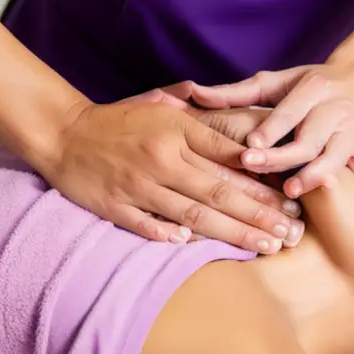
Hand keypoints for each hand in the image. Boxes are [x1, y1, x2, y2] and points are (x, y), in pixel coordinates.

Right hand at [47, 85, 303, 252]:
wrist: (64, 132)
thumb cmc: (120, 121)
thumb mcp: (160, 107)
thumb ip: (198, 117)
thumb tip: (236, 126)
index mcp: (177, 132)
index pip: (228, 159)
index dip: (261, 182)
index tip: (289, 200)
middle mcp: (162, 159)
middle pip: (218, 191)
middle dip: (258, 215)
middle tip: (289, 233)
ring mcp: (137, 184)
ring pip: (191, 213)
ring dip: (231, 232)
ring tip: (263, 246)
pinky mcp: (113, 204)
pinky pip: (144, 224)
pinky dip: (167, 235)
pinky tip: (194, 245)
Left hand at [191, 64, 353, 197]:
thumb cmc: (308, 84)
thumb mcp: (276, 81)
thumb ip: (236, 92)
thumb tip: (195, 93)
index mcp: (313, 88)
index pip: (289, 112)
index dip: (270, 130)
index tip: (249, 146)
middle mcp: (336, 108)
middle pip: (307, 139)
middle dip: (281, 156)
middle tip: (254, 167)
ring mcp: (351, 130)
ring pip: (330, 157)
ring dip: (309, 175)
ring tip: (288, 191)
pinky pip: (342, 167)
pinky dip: (327, 180)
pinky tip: (313, 191)